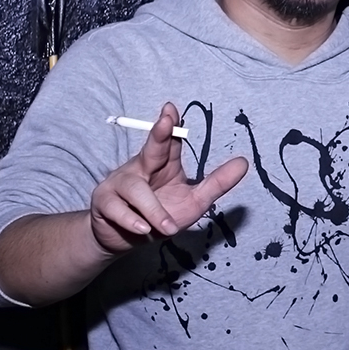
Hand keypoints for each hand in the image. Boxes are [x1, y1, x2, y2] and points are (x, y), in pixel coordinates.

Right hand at [90, 102, 247, 253]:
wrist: (122, 239)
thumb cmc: (160, 215)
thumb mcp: (194, 201)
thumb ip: (217, 183)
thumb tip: (244, 163)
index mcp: (162, 163)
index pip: (168, 141)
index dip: (170, 125)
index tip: (172, 110)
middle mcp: (140, 168)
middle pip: (150, 149)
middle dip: (158, 135)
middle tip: (165, 122)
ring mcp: (119, 184)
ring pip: (135, 189)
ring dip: (152, 209)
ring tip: (167, 226)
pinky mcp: (104, 203)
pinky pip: (117, 209)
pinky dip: (131, 220)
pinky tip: (142, 228)